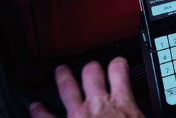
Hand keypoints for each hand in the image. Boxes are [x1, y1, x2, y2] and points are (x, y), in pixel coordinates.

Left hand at [29, 57, 143, 117]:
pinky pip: (46, 117)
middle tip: (90, 66)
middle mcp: (98, 105)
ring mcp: (77, 115)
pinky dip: (39, 111)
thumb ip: (140, 117)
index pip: (120, 73)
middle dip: (91, 68)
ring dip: (64, 77)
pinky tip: (35, 107)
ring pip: (68, 89)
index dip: (119, 64)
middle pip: (92, 74)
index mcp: (122, 105)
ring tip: (61, 71)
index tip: (118, 63)